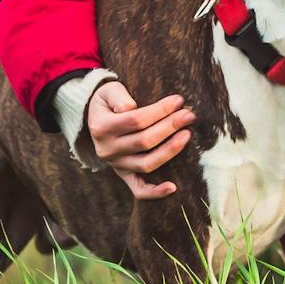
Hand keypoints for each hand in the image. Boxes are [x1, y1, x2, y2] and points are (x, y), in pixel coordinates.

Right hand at [86, 79, 196, 199]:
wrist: (96, 121)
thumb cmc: (108, 103)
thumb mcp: (108, 91)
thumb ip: (117, 95)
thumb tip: (129, 107)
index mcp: (102, 127)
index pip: (136, 120)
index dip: (160, 110)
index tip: (178, 100)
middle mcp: (107, 150)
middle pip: (144, 141)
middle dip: (170, 127)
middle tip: (189, 115)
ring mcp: (116, 165)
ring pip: (146, 163)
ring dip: (170, 151)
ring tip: (187, 135)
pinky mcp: (124, 175)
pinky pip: (138, 190)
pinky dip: (154, 192)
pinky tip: (173, 187)